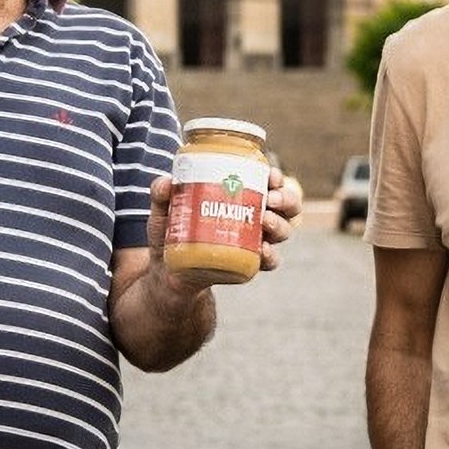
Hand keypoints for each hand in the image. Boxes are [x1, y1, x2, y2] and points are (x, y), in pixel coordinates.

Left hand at [146, 168, 300, 281]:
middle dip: (287, 199)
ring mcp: (255, 241)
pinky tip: (262, 249)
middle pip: (286, 205)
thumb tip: (166, 182)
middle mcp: (254, 216)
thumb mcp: (163, 211)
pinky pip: (270, 261)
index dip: (276, 177)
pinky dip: (270, 255)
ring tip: (265, 220)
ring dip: (280, 224)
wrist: (166, 273)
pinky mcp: (250, 264)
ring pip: (284, 230)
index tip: (270, 175)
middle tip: (271, 198)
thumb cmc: (170, 232)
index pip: (268, 181)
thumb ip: (161, 194)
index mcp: (240, 195)